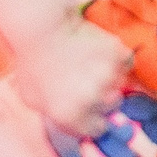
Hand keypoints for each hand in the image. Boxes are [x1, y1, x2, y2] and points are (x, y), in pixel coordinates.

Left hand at [9, 17, 130, 138]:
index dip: (93, 118)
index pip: (97, 129)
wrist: (41, 27)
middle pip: (111, 105)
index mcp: (73, 116)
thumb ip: (52, 114)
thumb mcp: (31, 98)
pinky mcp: (118, 56)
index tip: (89, 108)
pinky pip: (125, 62)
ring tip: (91, 61)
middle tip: (88, 79)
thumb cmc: (31, 62)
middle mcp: (94, 101)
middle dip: (102, 95)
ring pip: (119, 83)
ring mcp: (109, 77)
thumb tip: (67, 121)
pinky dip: (118, 57)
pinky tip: (100, 50)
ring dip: (110, 75)